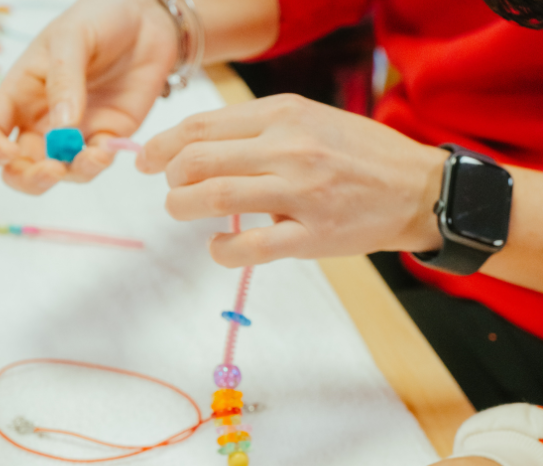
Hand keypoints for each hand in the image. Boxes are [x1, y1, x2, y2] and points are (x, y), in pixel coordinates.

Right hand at [0, 0, 177, 194]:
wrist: (146, 17)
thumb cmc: (97, 19)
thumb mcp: (72, 38)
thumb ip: (64, 79)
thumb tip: (61, 127)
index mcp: (19, 94)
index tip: (8, 152)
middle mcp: (40, 121)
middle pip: (18, 167)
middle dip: (29, 178)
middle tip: (51, 170)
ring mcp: (73, 134)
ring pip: (58, 173)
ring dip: (69, 174)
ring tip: (92, 156)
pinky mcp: (105, 138)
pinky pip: (94, 164)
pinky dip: (98, 165)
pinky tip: (106, 150)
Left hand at [140, 94, 447, 267]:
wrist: (420, 189)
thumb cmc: (357, 155)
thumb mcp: (309, 119)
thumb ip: (255, 129)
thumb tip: (192, 145)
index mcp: (285, 114)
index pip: (202, 126)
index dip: (163, 145)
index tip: (146, 161)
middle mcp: (291, 148)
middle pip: (199, 161)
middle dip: (170, 179)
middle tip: (171, 190)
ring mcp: (302, 192)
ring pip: (215, 198)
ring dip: (184, 208)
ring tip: (184, 212)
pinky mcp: (313, 235)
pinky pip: (249, 247)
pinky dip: (222, 249)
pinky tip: (219, 245)